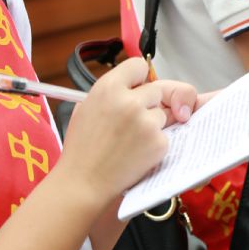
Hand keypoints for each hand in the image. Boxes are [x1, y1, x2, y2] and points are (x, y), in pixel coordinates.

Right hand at [59, 58, 189, 205]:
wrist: (83, 184)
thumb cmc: (82, 149)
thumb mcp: (86, 108)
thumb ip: (112, 93)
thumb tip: (136, 86)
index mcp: (108, 87)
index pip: (138, 65)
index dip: (139, 78)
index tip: (138, 88)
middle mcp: (129, 101)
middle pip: (156, 90)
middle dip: (149, 104)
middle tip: (133, 122)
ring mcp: (146, 122)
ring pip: (162, 115)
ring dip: (152, 126)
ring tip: (129, 143)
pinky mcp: (159, 142)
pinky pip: (166, 136)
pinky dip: (155, 145)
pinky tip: (135, 155)